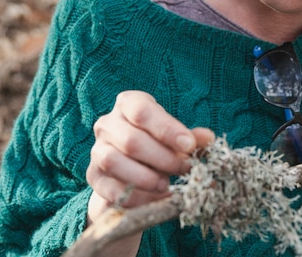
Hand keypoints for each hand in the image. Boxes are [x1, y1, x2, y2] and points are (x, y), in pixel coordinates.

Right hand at [86, 91, 214, 222]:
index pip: (142, 111)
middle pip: (131, 140)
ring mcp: (97, 149)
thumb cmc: (158, 145)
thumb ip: (191, 138)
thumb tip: (208, 138)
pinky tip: (155, 197)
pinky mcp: (93, 176)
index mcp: (128, 104)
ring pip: (115, 162)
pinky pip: (110, 187)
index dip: (167, 129)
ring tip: (167, 184)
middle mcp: (107, 123)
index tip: (189, 146)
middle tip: (186, 169)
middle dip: (163, 158)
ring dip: (146, 177)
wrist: (133, 170)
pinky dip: (136, 195)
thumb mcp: (176, 137)